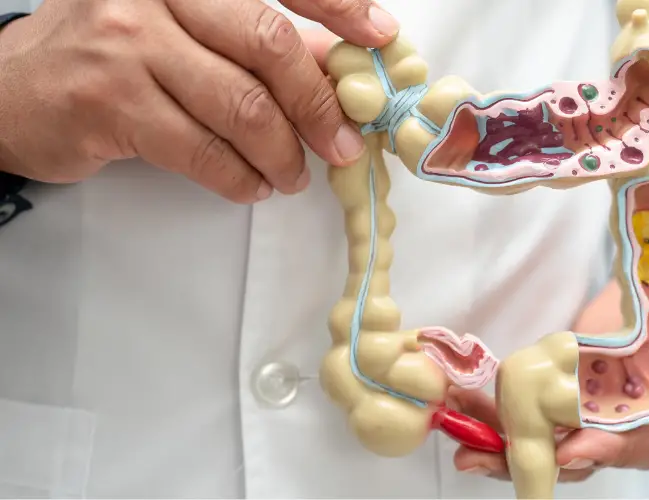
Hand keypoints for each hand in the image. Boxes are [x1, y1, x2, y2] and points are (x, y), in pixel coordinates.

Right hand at [0, 0, 398, 202]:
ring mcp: (126, 44)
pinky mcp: (108, 102)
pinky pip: (202, 150)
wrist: (10, 91)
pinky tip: (251, 184)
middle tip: (343, 144)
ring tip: (293, 174)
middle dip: (319, 103)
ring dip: (282, 152)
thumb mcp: (183, 30)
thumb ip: (254, 40)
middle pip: (268, 45)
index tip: (381, 37)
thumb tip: (337, 63)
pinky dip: (239, 177)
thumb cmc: (110, 56)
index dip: (337, 7)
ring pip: (241, 106)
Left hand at [451, 211, 648, 480]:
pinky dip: (500, 418)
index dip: (614, 444)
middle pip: (589, 450)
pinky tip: (463, 410)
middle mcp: (636, 411)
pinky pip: (534, 413)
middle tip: (492, 457)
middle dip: (541, 458)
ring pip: (553, 441)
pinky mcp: (570, 388)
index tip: (574, 446)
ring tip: (464, 449)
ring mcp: (599, 404)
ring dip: (507, 448)